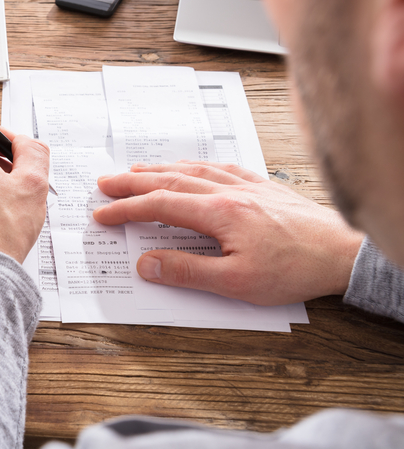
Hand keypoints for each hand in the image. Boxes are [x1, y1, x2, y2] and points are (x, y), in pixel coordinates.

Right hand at [92, 161, 364, 304]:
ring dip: (159, 169)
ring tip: (136, 170)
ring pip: (192, 170)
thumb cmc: (297, 268)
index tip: (103, 213)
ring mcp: (246, 185)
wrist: (345, 252)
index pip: (159, 206)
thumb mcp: (236, 283)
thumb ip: (187, 271)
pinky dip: (195, 165)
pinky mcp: (262, 186)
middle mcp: (229, 191)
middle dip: (132, 182)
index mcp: (219, 212)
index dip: (126, 209)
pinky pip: (220, 166)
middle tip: (105, 183)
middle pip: (169, 181)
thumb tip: (147, 264)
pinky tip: (191, 166)